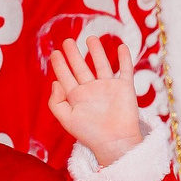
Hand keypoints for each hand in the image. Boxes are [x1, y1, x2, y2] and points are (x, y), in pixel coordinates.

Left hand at [46, 33, 143, 166]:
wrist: (115, 142)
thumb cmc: (90, 134)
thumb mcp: (67, 120)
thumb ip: (56, 102)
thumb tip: (54, 82)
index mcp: (77, 97)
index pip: (66, 76)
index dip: (60, 65)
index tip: (55, 53)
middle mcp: (92, 90)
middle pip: (81, 67)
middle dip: (73, 54)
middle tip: (67, 41)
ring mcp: (108, 88)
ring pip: (102, 64)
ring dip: (97, 51)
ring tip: (90, 38)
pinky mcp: (124, 88)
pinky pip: (125, 70)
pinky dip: (125, 59)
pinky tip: (121, 47)